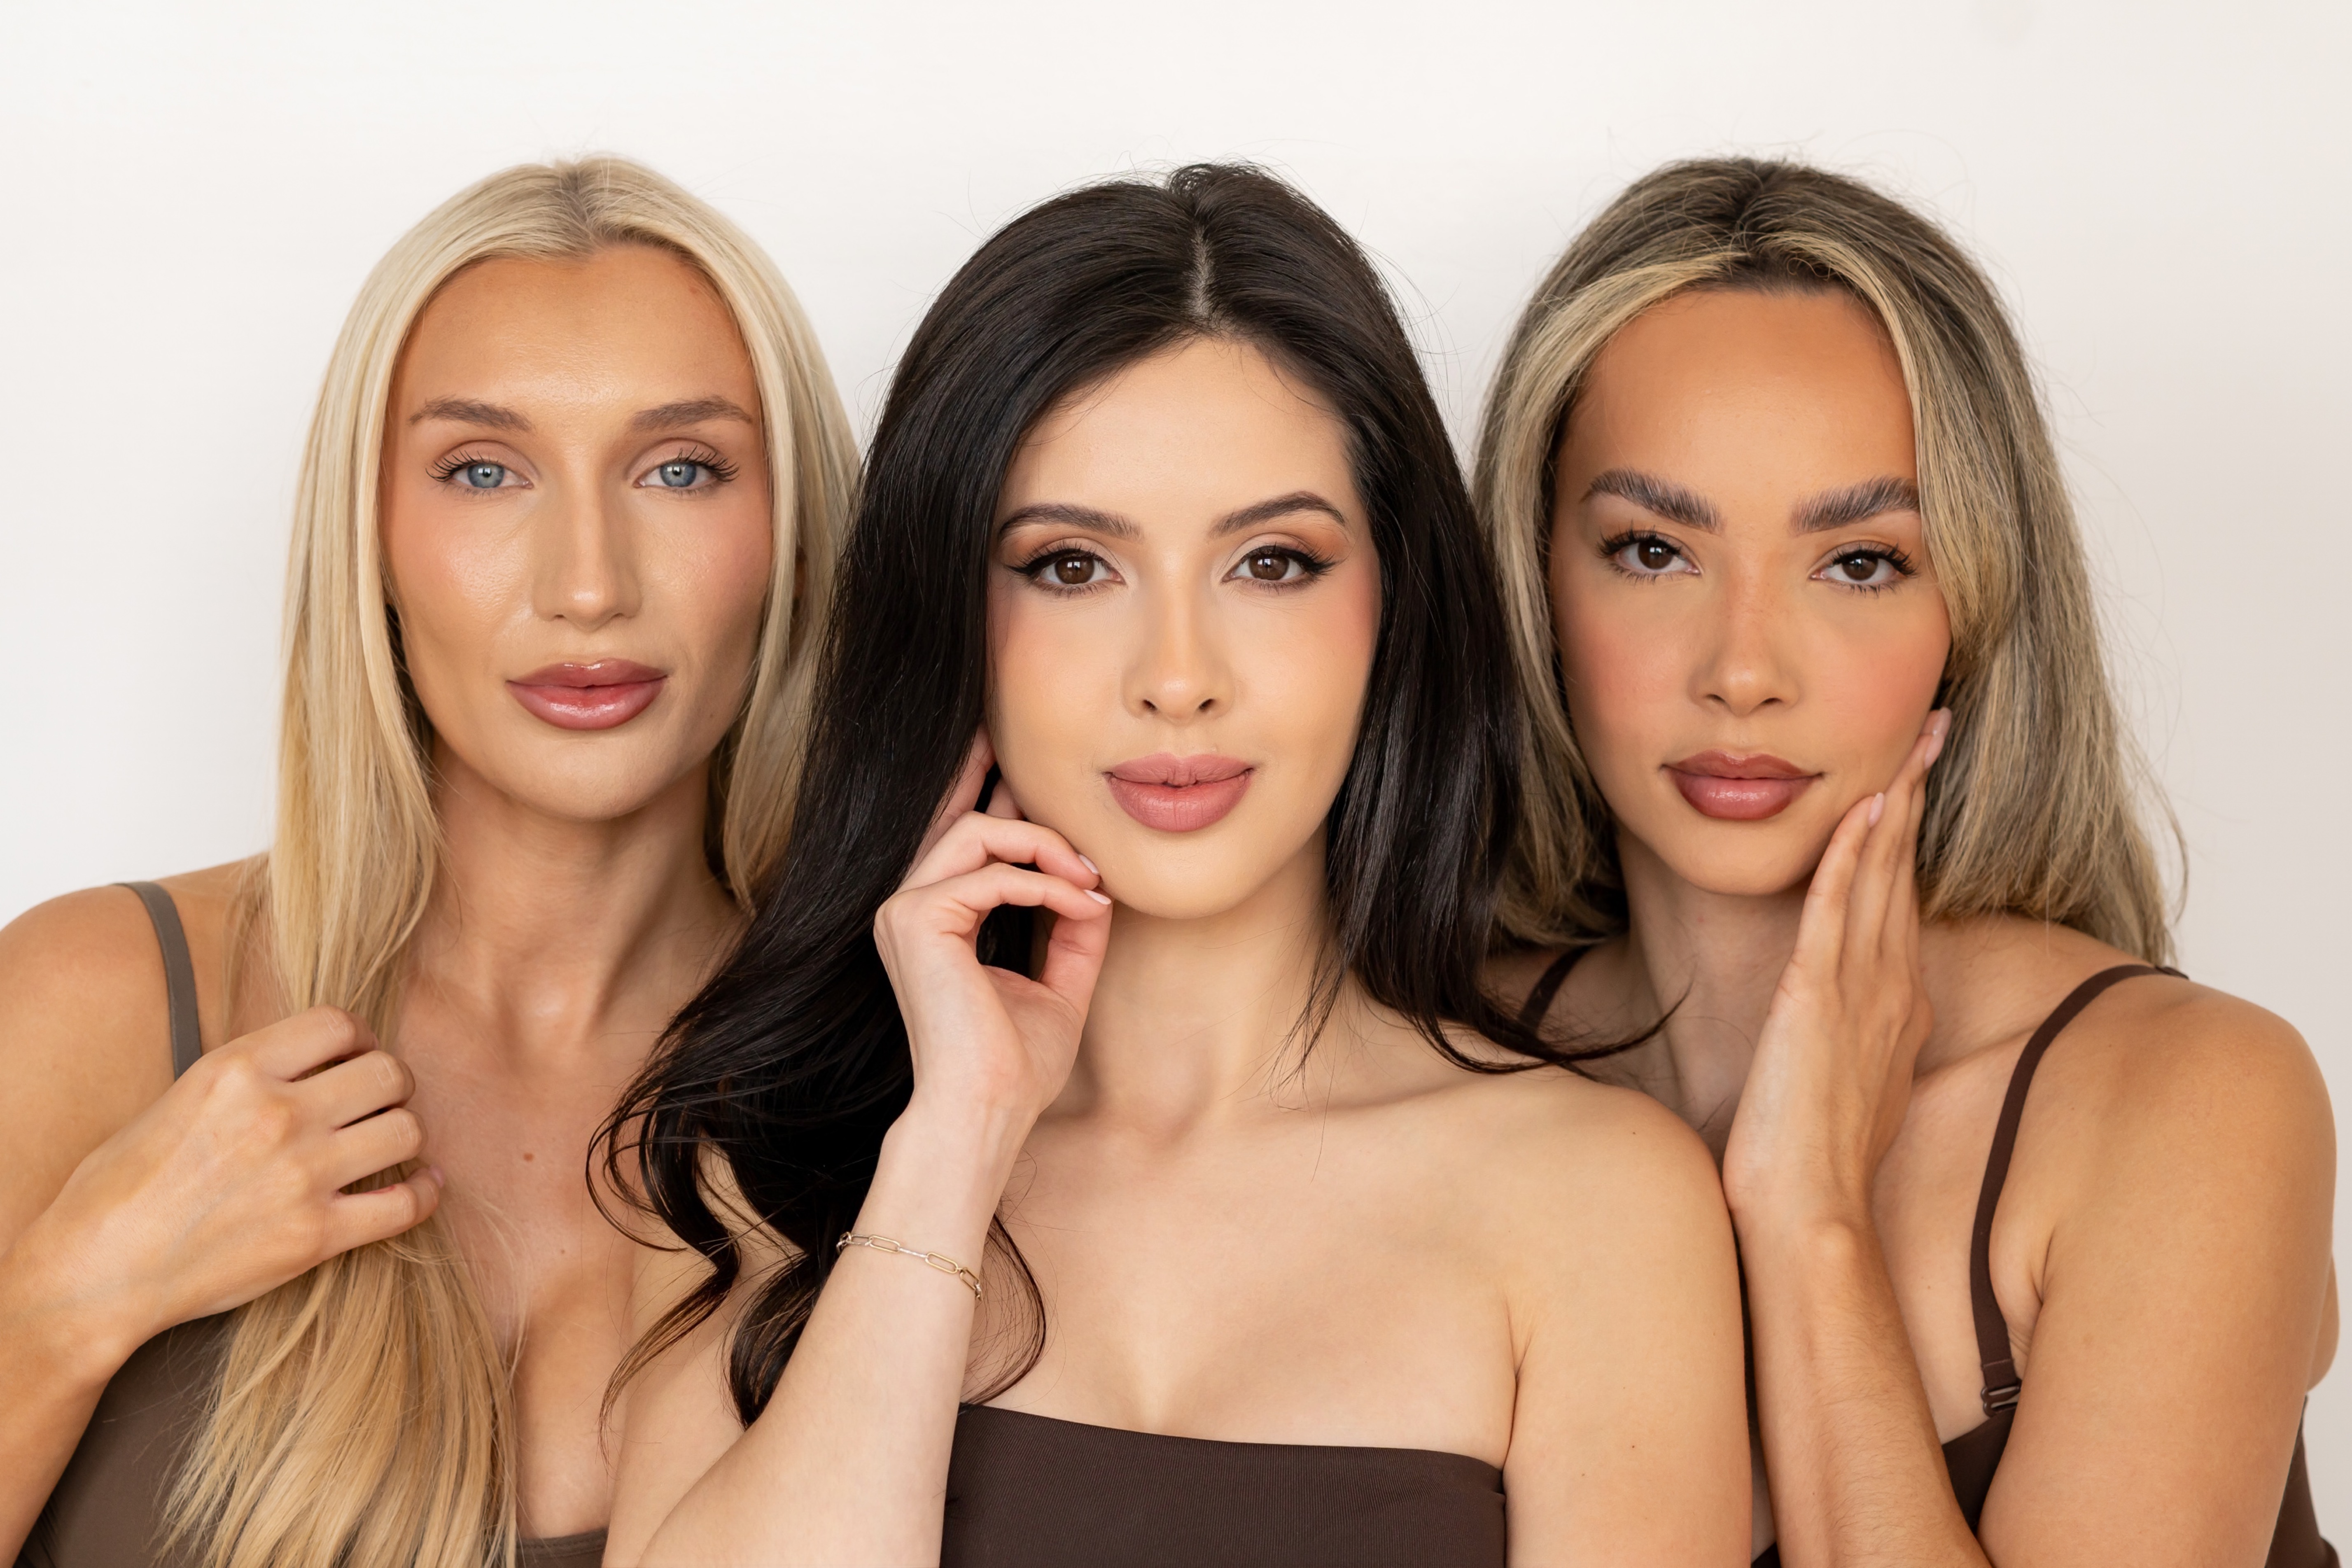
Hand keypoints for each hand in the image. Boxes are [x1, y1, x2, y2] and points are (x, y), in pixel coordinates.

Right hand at [11, 1006, 438, 1367]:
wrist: (96, 1272)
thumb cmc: (121, 1186)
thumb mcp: (180, 1097)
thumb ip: (249, 1074)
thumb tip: (306, 1062)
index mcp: (237, 1070)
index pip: (338, 1023)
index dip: (360, 1037)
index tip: (357, 1056)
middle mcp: (278, 1114)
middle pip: (388, 1072)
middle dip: (392, 1084)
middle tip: (379, 1102)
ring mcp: (302, 1175)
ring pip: (406, 1130)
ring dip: (405, 1134)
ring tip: (389, 1143)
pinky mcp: (316, 1236)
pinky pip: (405, 1204)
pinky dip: (424, 1193)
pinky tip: (420, 1186)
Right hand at [873, 732, 1112, 1141]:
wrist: (987, 1109)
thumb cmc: (1015, 1063)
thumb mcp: (1057, 985)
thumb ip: (1069, 931)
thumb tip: (1097, 887)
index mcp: (932, 919)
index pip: (957, 835)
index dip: (981, 784)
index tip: (1017, 759)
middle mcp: (907, 907)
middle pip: (965, 819)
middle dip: (1022, 801)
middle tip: (1080, 821)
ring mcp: (902, 910)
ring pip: (978, 833)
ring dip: (1045, 847)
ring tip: (1089, 880)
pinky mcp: (912, 920)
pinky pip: (990, 875)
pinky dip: (1044, 886)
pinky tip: (1078, 905)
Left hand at [1722, 710, 1949, 1227]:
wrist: (1809, 1213)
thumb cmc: (1813, 1166)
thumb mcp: (1847, 1089)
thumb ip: (1856, 1048)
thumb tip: (1851, 1032)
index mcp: (1894, 1010)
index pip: (1905, 902)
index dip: (1910, 838)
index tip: (1915, 784)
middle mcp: (1890, 992)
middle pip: (1905, 872)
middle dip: (1917, 797)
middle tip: (1929, 732)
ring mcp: (1860, 993)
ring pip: (1882, 878)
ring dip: (1894, 805)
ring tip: (1908, 745)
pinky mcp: (1816, 999)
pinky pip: (1839, 910)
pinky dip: (1854, 855)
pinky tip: (1865, 808)